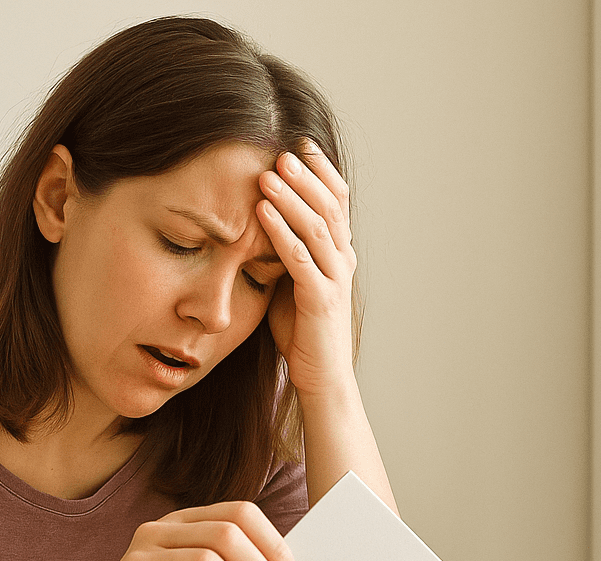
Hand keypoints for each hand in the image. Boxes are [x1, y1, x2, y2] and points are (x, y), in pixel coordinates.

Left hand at [256, 141, 356, 397]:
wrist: (321, 377)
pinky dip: (280, 231)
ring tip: (268, 172)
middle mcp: (342, 260)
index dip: (320, 171)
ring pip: (316, 226)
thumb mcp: (292, 283)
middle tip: (281, 149)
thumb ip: (284, 253)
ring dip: (291, 196)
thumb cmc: (302, 332)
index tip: (298, 144)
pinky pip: (300, 258)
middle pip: (329, 205)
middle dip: (305, 175)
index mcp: (339, 253)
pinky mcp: (320, 299)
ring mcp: (334, 279)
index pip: (337, 201)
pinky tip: (262, 212)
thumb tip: (258, 224)